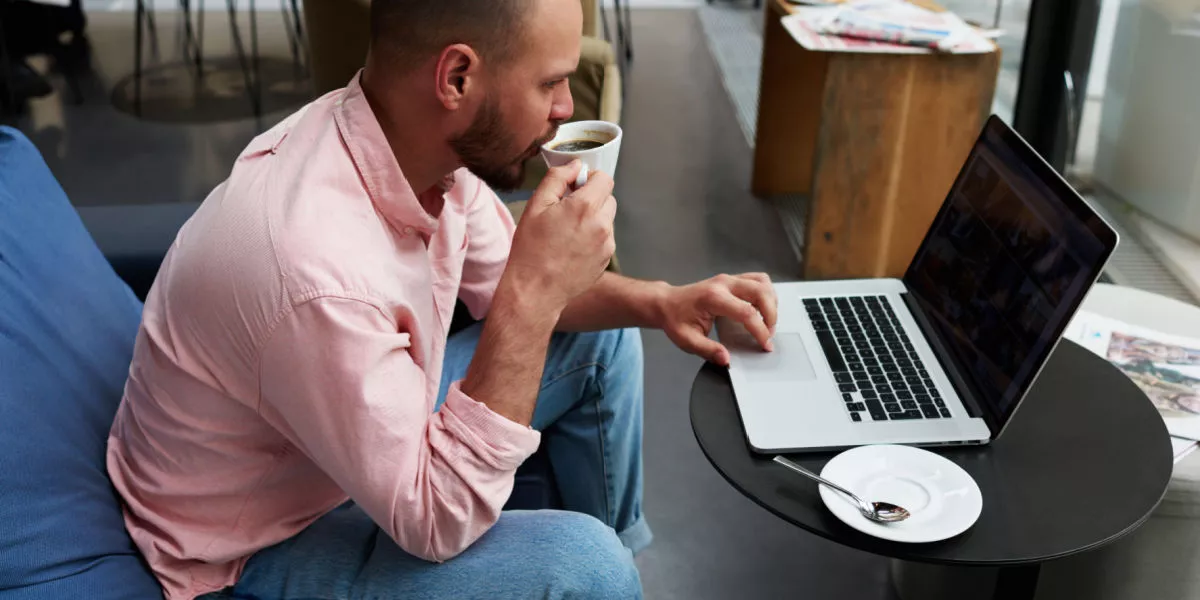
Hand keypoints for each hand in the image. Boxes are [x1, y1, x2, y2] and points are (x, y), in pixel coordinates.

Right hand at [503, 160, 616, 311]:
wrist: (535, 290)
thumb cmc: (531, 249)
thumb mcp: (536, 206)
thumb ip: (557, 178)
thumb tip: (575, 165)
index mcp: (585, 207)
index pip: (604, 179)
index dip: (589, 179)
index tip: (574, 187)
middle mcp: (602, 224)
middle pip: (608, 198)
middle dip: (592, 198)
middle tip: (567, 210)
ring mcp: (607, 244)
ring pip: (607, 219)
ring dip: (593, 218)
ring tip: (568, 232)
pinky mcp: (606, 260)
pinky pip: (605, 239)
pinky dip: (594, 237)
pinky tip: (572, 247)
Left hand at [659, 273, 777, 365]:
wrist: (666, 303)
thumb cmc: (675, 319)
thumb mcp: (687, 340)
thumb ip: (707, 350)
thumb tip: (725, 358)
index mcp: (713, 298)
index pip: (747, 312)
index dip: (760, 330)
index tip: (765, 344)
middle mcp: (724, 284)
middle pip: (761, 292)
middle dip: (771, 315)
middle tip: (769, 334)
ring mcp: (729, 279)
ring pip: (762, 282)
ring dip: (771, 302)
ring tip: (768, 322)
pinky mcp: (732, 279)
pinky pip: (758, 280)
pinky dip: (766, 293)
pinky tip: (763, 308)